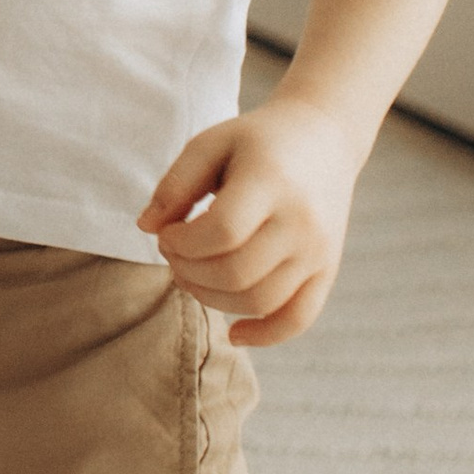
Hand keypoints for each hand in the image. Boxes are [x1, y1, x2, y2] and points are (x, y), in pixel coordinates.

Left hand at [138, 93, 363, 345]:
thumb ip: (175, 184)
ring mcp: (319, 251)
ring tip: (192, 274)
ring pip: (259, 302)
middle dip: (189, 271)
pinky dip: (264, 335)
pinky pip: (298, 319)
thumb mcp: (211, 144)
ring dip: (212, 299)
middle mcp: (301, 222)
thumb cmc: (256, 141)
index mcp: (272, 182)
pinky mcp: (327, 271)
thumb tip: (146, 228)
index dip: (181, 242)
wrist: (324, 138)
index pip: (221, 232)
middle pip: (236, 274)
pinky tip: (233, 332)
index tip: (166, 233)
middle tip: (174, 253)